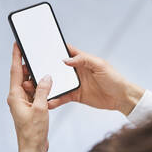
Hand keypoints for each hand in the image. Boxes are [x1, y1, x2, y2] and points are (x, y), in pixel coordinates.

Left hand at [7, 43, 52, 151]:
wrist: (33, 147)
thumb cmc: (33, 130)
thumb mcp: (41, 108)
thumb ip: (43, 90)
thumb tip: (46, 77)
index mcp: (15, 96)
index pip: (16, 71)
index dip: (16, 56)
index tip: (17, 44)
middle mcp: (17, 97)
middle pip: (23, 76)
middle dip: (30, 67)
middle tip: (38, 56)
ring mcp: (23, 102)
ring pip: (30, 85)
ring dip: (38, 79)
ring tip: (46, 71)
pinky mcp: (30, 107)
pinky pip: (35, 93)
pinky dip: (42, 88)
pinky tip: (50, 86)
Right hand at [22, 44, 144, 115]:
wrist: (121, 98)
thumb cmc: (114, 78)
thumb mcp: (100, 65)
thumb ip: (84, 60)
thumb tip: (66, 60)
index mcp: (81, 60)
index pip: (65, 52)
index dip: (52, 50)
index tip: (38, 49)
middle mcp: (76, 71)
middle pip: (56, 68)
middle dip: (43, 69)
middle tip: (30, 71)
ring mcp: (75, 84)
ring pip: (56, 83)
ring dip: (46, 85)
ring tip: (34, 87)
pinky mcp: (75, 96)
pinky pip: (62, 97)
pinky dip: (54, 100)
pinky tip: (47, 102)